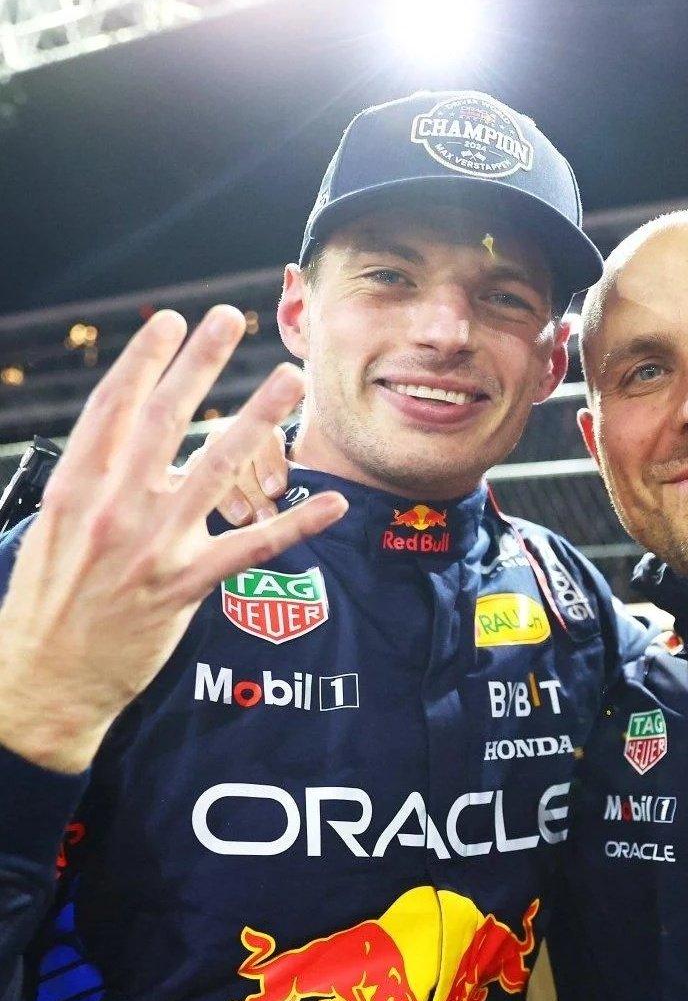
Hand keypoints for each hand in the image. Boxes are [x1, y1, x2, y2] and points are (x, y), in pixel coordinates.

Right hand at [0, 307, 346, 772]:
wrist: (42, 680)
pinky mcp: (183, 586)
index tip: (171, 322)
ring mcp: (151, 545)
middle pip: (165, 419)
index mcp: (74, 487)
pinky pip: (250, 547)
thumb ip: (88, 485)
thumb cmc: (45, 604)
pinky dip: (296, 525)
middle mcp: (113, 506)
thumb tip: (121, 446)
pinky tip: (333, 504)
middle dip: (201, 363)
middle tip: (231, 320)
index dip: (144, 360)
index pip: (113, 408)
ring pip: (215, 468)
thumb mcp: (50, 531)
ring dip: (258, 418)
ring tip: (289, 380)